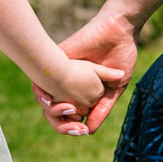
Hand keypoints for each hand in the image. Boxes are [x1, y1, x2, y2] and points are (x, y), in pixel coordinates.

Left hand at [34, 5, 139, 134]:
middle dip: (60, 122)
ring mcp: (62, 71)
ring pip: (45, 97)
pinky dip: (44, 93)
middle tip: (75, 128)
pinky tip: (53, 100)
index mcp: (81, 90)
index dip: (71, 125)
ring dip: (52, 110)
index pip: (70, 113)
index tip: (81, 131)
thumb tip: (90, 131)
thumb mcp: (114, 88)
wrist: (119, 31)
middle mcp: (68, 83)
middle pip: (54, 109)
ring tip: (69, 113)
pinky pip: (41, 79)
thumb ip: (102, 108)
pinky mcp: (57, 58)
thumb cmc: (120, 56)